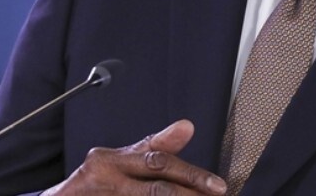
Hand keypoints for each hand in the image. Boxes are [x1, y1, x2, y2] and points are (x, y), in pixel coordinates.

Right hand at [42, 119, 226, 194]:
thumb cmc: (97, 181)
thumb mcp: (122, 158)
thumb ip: (154, 145)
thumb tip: (187, 126)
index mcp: (112, 159)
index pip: (158, 162)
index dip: (191, 174)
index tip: (218, 185)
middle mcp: (106, 177)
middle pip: (157, 189)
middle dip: (190, 193)